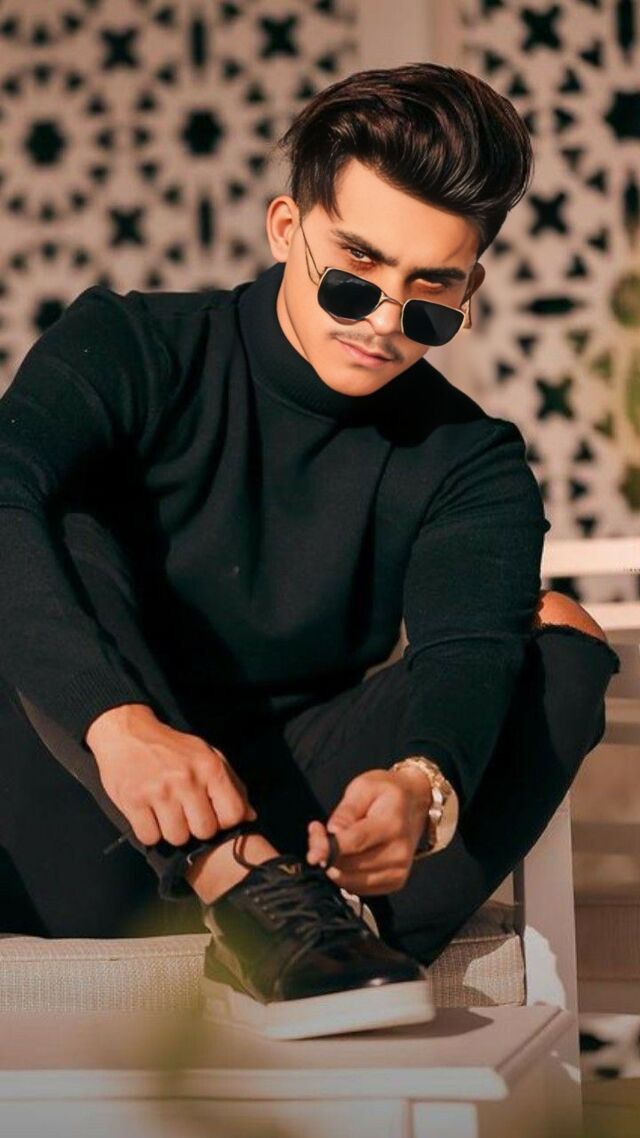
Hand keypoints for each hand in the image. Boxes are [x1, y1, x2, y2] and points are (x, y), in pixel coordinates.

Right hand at [86, 703, 256, 846]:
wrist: (127, 732)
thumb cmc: (172, 748)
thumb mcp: (207, 755)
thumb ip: (231, 784)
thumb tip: (250, 816)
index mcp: (210, 767)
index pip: (233, 814)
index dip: (224, 820)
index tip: (212, 813)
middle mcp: (187, 779)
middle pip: (205, 831)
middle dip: (196, 827)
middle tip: (186, 813)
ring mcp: (159, 791)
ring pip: (177, 838)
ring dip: (172, 831)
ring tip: (166, 812)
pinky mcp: (133, 801)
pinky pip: (149, 837)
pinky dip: (149, 831)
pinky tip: (149, 814)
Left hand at [306, 766, 431, 894]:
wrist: (416, 803)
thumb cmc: (386, 793)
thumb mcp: (363, 787)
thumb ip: (346, 811)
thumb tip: (332, 833)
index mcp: (391, 824)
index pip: (354, 843)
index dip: (328, 849)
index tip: (311, 853)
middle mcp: (399, 852)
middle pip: (349, 864)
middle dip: (326, 853)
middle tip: (319, 833)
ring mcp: (399, 871)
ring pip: (351, 880)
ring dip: (334, 866)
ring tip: (333, 843)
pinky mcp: (396, 882)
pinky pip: (359, 888)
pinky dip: (346, 875)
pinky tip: (347, 857)